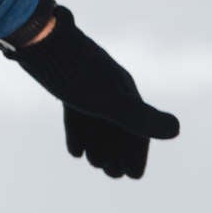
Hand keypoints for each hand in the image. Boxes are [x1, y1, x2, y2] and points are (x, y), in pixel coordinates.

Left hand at [6, 0, 179, 178]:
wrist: (35, 36)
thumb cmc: (73, 71)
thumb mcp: (107, 100)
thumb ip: (139, 117)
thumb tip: (176, 129)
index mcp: (123, 88)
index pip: (140, 125)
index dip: (138, 153)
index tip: (133, 176)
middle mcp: (107, 85)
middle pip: (119, 124)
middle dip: (118, 152)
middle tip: (111, 173)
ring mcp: (84, 83)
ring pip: (97, 120)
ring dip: (98, 144)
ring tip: (94, 162)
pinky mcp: (63, 82)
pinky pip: (76, 111)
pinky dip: (78, 132)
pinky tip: (75, 151)